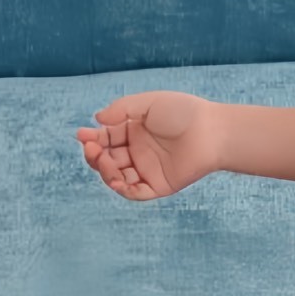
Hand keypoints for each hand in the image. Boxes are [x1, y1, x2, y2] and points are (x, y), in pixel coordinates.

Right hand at [76, 91, 219, 200]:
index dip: (92, 139)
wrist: (212, 132)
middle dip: (95, 156)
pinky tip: (116, 179)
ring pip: (117, 177)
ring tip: (104, 160)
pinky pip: (136, 192)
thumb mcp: (149, 103)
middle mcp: (139, 151)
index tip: (81, 135)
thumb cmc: (184, 112)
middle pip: (107, 159)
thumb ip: (122, 109)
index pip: (106, 139)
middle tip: (92, 148)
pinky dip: (122, 189)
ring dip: (105, 171)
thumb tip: (97, 119)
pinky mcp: (159, 185)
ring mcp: (148, 169)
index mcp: (135, 131)